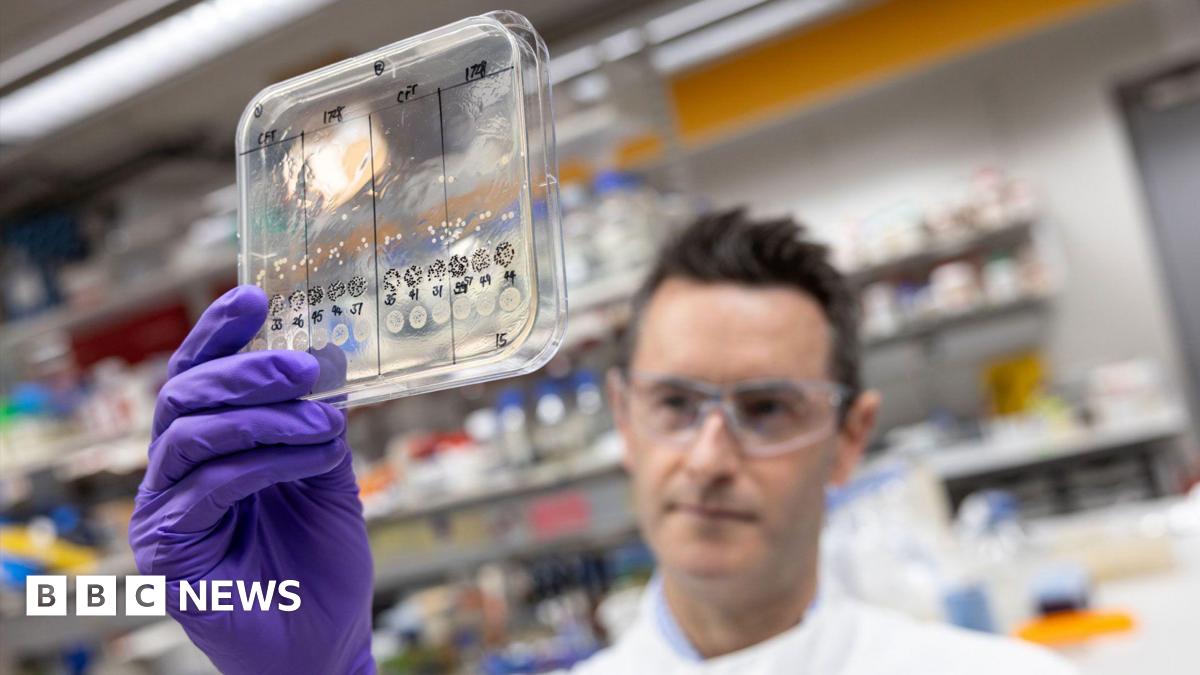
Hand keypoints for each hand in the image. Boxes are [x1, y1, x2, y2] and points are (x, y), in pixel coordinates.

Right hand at [129, 286, 374, 673]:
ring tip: (325, 421)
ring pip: (190, 435)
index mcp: (208, 450)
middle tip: (306, 365)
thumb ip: (319, 423)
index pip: (200, 379)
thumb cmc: (322, 564)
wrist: (325, 641)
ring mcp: (164, 511)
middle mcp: (176, 474)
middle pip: (185, 397)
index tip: (254, 295)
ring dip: (264, 416)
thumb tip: (327, 357)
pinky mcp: (166, 549)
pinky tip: (315, 457)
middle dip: (248, 371)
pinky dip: (264, 462)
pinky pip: (208, 486)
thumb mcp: (329, 477)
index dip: (219, 333)